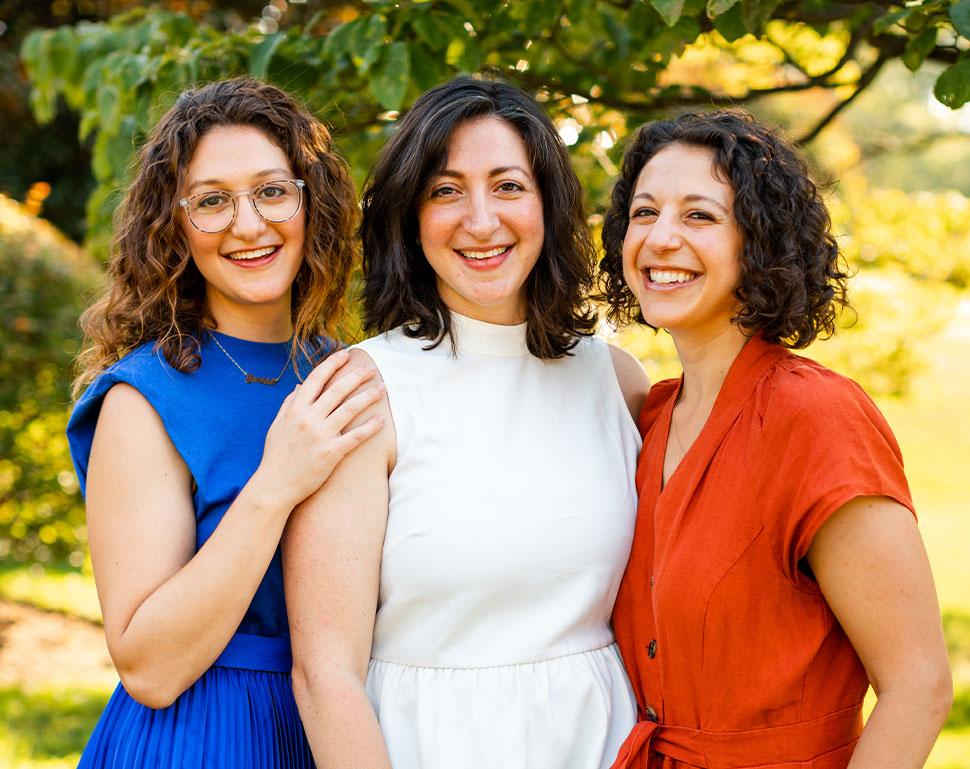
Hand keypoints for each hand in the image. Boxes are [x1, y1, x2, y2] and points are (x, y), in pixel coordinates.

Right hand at [254, 350, 384, 511]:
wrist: (274, 486)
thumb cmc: (276, 456)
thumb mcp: (277, 426)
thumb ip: (288, 404)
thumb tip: (299, 386)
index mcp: (295, 410)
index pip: (315, 379)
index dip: (332, 364)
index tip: (345, 355)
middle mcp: (308, 419)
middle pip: (337, 390)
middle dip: (356, 377)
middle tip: (371, 369)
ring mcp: (320, 436)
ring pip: (349, 409)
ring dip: (367, 396)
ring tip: (382, 388)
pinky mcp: (330, 453)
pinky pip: (355, 436)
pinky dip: (370, 427)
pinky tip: (381, 420)